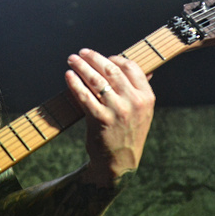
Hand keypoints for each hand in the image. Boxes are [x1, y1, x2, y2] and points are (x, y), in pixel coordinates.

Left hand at [65, 48, 154, 186]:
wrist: (119, 162)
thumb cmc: (127, 133)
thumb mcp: (142, 112)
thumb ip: (139, 90)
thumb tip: (138, 68)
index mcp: (146, 97)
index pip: (130, 67)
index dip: (114, 58)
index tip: (103, 57)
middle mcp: (134, 102)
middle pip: (111, 70)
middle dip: (94, 58)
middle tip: (81, 53)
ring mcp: (117, 111)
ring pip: (96, 81)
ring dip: (81, 67)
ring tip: (72, 60)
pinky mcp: (100, 119)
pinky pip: (84, 96)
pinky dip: (74, 83)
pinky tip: (68, 76)